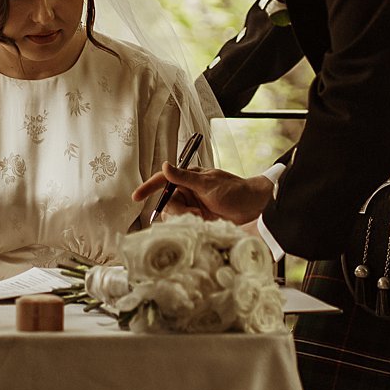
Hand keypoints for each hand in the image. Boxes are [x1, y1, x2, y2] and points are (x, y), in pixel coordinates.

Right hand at [132, 164, 273, 224]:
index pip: (163, 180)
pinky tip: (204, 222)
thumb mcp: (208, 184)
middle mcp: (188, 190)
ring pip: (175, 215)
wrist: (254, 207)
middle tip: (194, 214)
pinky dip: (190, 225)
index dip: (148, 188)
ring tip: (202, 218)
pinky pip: (185, 223)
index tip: (136, 197)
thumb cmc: (234, 191)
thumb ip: (184, 177)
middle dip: (177, 210)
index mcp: (189, 178)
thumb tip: (165, 165)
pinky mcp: (199, 218)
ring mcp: (193, 204)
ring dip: (185, 219)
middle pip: (168, 202)